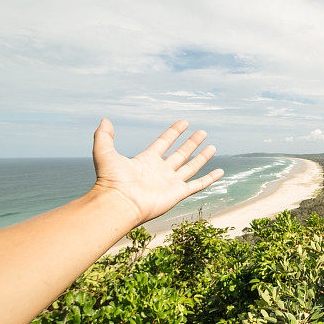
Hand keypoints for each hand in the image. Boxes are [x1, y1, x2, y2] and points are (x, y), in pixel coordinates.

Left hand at [90, 119, 223, 223]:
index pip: (164, 143)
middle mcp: (160, 171)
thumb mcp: (104, 152)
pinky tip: (220, 171)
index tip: (184, 123)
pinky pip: (198, 184)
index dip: (174, 132)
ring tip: (212, 146)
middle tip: (202, 132)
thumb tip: (105, 120)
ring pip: (191, 167)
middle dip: (191, 143)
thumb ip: (104, 136)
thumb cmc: (111, 180)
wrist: (119, 203)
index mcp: (147, 160)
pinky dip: (210, 179)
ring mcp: (170, 182)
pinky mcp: (178, 193)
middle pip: (180, 154)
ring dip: (202, 157)